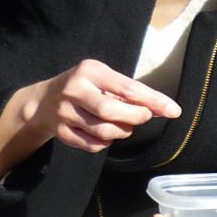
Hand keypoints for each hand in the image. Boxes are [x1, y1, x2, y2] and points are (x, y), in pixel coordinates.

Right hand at [0, 59, 179, 173]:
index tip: (173, 110)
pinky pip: (92, 145)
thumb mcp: (104, 79)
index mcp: (90, 71)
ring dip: (122, 132)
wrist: (43, 101)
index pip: (128, 87)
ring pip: (103, 131)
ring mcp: (64, 112)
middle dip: (135, 118)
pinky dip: (106, 143)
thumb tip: (163, 109)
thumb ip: (130, 92)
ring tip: (124, 125)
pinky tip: (106, 135)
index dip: (153, 101)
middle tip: (143, 117)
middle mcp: (74, 89)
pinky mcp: (60, 131)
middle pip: (111, 111)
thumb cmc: (86, 87)